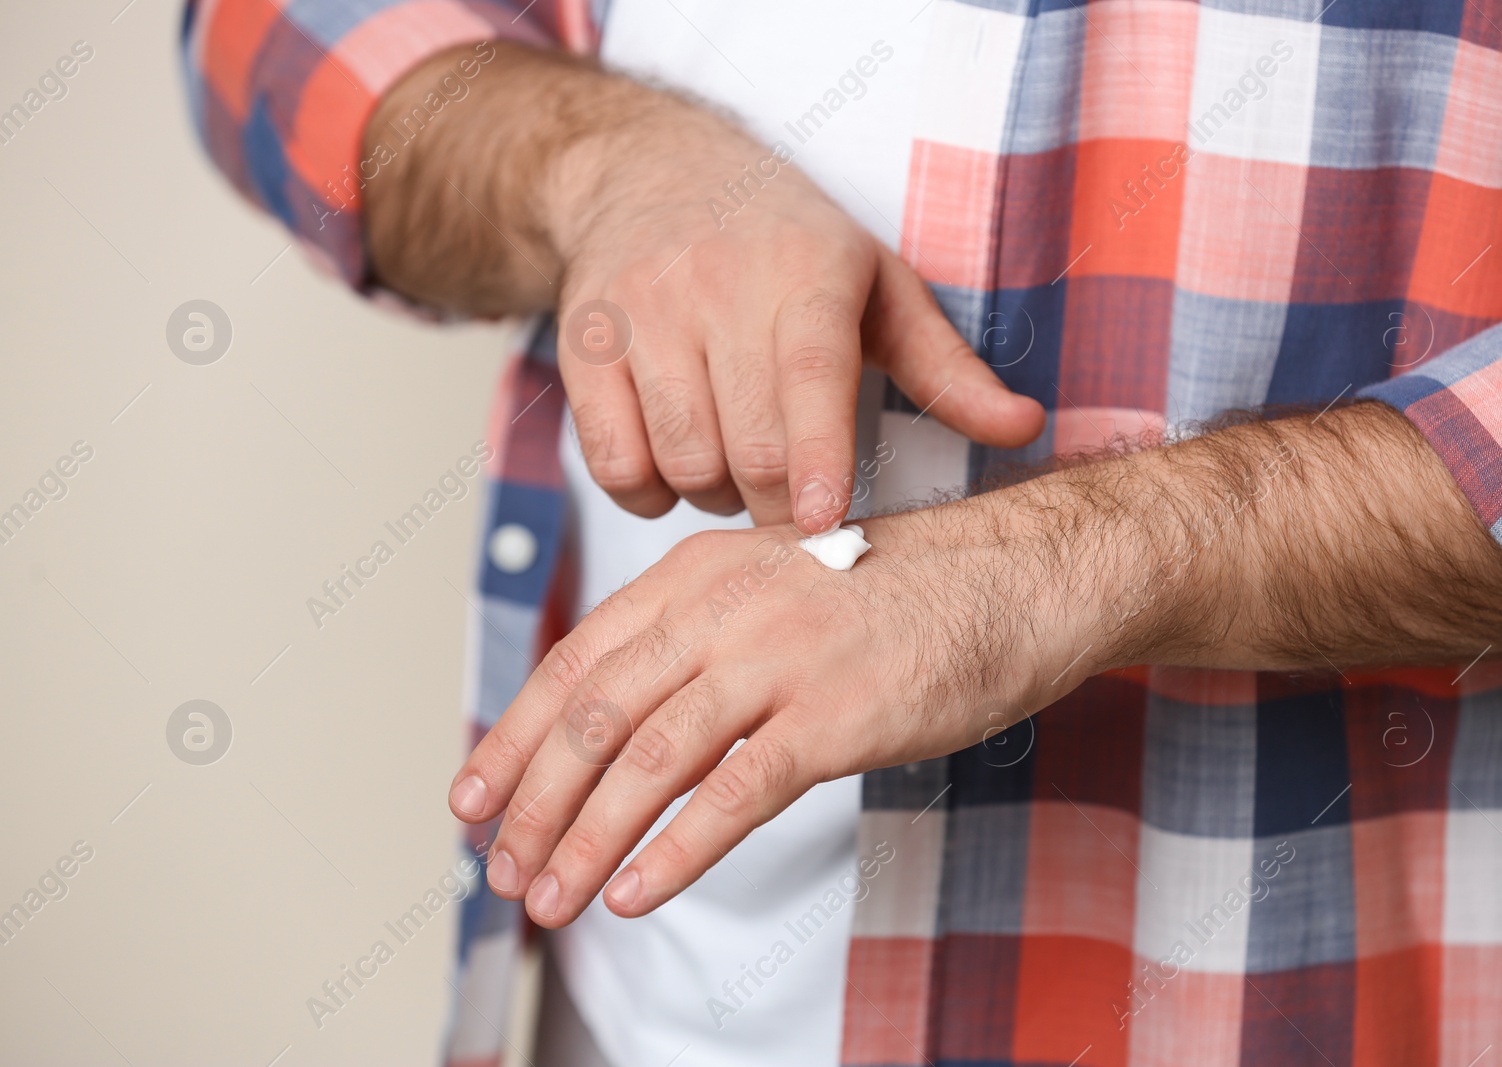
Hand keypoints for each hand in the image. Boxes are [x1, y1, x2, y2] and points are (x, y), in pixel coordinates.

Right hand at [363, 43, 1044, 532]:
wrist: (649, 172)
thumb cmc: (785, 245)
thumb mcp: (878, 286)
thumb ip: (946, 369)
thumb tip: (1025, 426)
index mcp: (806, 271)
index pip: (810, 374)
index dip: (819, 457)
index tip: (826, 523)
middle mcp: (716, 284)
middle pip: (747, 446)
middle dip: (779, 503)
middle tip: (796, 500)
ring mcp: (640, 312)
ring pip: (681, 461)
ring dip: (716, 496)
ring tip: (736, 466)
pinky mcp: (582, 344)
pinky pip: (612, 464)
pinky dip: (648, 494)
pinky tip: (673, 465)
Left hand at [443, 403, 1501, 925]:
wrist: (1017, 576)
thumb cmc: (895, 593)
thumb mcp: (775, 587)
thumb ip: (697, 640)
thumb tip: (616, 719)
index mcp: (697, 574)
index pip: (576, 662)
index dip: (514, 738)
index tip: (474, 798)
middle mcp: (723, 607)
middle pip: (593, 716)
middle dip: (533, 802)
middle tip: (499, 869)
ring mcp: (780, 658)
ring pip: (646, 760)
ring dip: (585, 839)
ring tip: (548, 899)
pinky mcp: (837, 715)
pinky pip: (734, 794)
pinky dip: (675, 851)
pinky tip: (636, 893)